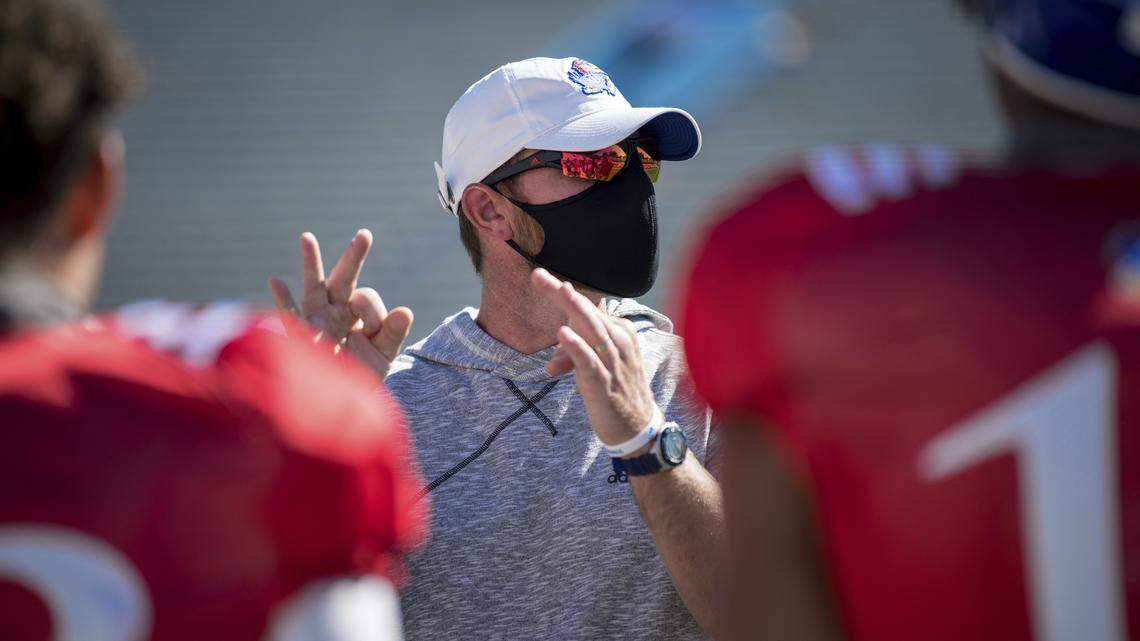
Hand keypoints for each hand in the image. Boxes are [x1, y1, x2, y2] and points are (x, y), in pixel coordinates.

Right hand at [268, 229, 412, 377]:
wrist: (340, 399)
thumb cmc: (362, 373)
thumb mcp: (383, 354)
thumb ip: (393, 333)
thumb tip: (405, 311)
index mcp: (357, 313)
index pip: (365, 297)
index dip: (372, 310)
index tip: (372, 330)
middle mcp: (335, 312)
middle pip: (343, 280)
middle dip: (353, 258)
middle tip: (365, 235)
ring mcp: (316, 322)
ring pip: (314, 288)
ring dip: (311, 263)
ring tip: (307, 237)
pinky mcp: (300, 337)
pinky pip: (289, 315)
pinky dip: (283, 299)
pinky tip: (276, 281)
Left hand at [531, 267, 656, 445]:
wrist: (637, 428)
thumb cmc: (615, 391)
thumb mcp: (597, 365)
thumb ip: (574, 355)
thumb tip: (554, 356)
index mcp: (619, 332)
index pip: (587, 308)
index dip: (563, 294)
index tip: (539, 277)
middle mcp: (619, 342)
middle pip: (588, 312)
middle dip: (562, 293)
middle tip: (538, 275)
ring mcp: (613, 361)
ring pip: (592, 330)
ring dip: (574, 309)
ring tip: (559, 290)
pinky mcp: (604, 382)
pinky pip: (590, 361)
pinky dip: (576, 346)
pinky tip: (563, 334)